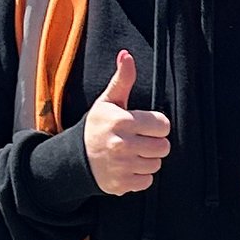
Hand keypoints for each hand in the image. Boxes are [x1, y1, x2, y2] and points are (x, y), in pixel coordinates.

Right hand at [83, 50, 169, 195]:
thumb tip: (127, 55)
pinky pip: (147, 181)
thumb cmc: (97, 127)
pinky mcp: (121, 184)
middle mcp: (123, 145)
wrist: (75, 158)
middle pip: (164, 147)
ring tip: (132, 154)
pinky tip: (127, 167)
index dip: (157, 125)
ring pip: (156, 164)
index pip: (163, 125)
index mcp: (123, 121)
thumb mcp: (108, 102)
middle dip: (154, 143)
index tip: (145, 126)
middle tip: (138, 140)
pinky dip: (140, 176)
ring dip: (148, 160)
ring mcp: (122, 166)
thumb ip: (122, 80)